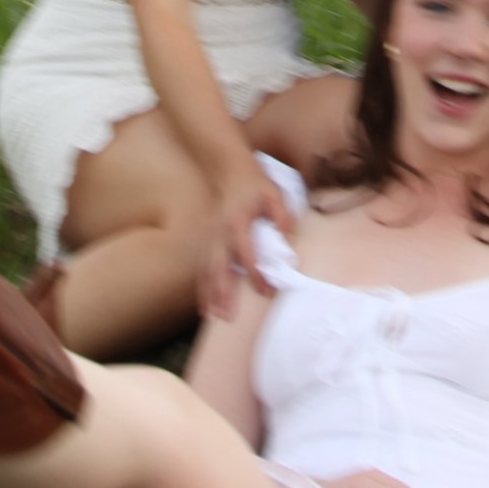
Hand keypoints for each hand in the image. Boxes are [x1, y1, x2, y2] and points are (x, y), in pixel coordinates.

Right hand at [197, 154, 298, 319]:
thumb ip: (283, 217)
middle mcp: (219, 232)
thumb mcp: (275, 195)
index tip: (266, 290)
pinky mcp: (205, 240)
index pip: (245, 253)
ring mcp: (209, 236)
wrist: (229, 170)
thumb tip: (288, 240)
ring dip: (209, 294)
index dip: (255, 273)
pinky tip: (204, 305)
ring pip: (206, 269)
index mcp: (237, 222)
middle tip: (228, 317)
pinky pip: (201, 267)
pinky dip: (202, 287)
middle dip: (222, 293)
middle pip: (218, 267)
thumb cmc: (255, 185)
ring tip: (212, 316)